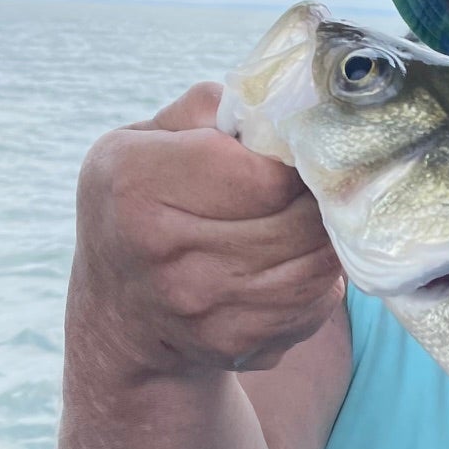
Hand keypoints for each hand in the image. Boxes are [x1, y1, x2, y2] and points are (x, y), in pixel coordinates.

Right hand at [69, 83, 343, 379]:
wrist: (121, 316)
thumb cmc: (142, 206)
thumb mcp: (146, 140)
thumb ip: (208, 109)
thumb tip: (283, 104)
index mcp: (137, 184)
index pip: (265, 174)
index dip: (295, 162)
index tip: (295, 156)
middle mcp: (164, 251)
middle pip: (299, 219)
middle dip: (320, 199)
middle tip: (320, 186)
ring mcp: (202, 306)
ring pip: (317, 262)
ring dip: (327, 238)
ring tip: (312, 218)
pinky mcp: (236, 343)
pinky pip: (315, 300)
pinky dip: (320, 278)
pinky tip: (297, 261)